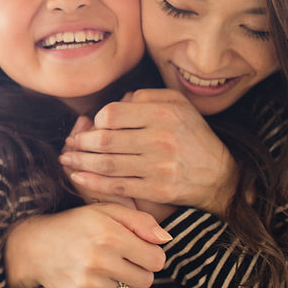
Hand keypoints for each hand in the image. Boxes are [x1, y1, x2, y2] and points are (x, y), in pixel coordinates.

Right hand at [3, 204, 171, 287]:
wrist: (34, 246)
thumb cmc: (76, 225)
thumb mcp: (106, 211)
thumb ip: (140, 220)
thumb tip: (166, 239)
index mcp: (109, 234)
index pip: (157, 260)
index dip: (151, 254)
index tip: (138, 249)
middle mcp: (99, 259)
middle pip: (147, 280)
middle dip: (139, 269)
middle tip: (120, 258)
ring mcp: (89, 282)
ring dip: (121, 281)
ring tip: (101, 266)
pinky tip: (95, 280)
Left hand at [60, 89, 238, 216]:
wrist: (220, 176)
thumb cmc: (192, 136)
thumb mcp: (178, 104)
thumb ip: (146, 96)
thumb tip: (117, 101)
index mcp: (164, 114)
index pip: (112, 114)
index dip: (95, 121)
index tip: (89, 128)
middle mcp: (161, 139)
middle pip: (105, 140)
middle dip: (80, 144)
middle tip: (69, 145)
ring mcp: (158, 167)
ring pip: (107, 164)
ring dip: (80, 162)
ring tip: (67, 160)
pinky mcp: (156, 190)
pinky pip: (117, 186)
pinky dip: (93, 183)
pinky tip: (78, 177)